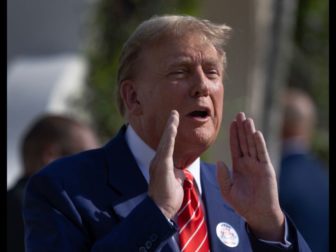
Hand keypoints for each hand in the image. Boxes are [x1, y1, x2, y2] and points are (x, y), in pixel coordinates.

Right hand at [148, 110, 184, 218]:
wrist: (160, 209)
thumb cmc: (168, 198)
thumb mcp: (175, 181)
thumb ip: (177, 173)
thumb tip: (180, 169)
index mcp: (162, 164)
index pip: (168, 146)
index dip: (171, 133)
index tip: (174, 122)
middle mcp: (158, 161)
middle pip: (166, 140)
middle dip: (170, 126)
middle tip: (174, 113)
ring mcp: (159, 163)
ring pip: (166, 142)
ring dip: (170, 128)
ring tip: (174, 115)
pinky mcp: (162, 166)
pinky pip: (167, 149)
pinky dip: (169, 137)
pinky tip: (173, 128)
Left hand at [217, 112, 284, 240]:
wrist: (257, 214)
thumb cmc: (242, 204)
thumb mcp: (227, 191)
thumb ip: (222, 177)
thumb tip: (219, 161)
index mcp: (238, 166)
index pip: (235, 146)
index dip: (233, 134)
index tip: (231, 122)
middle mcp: (248, 162)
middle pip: (244, 141)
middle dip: (241, 128)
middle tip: (239, 114)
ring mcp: (257, 164)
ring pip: (252, 144)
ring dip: (249, 132)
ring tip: (247, 119)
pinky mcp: (266, 169)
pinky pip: (261, 154)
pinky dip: (259, 143)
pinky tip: (256, 133)